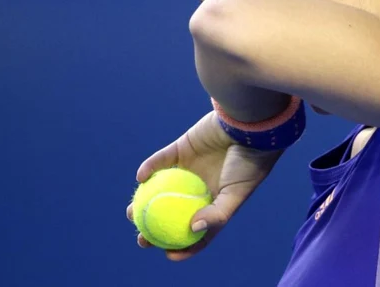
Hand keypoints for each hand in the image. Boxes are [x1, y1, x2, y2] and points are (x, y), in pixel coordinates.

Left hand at [127, 110, 282, 260]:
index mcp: (214, 202)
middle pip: (172, 211)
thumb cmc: (247, 164)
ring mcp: (189, 168)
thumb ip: (216, 214)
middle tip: (142, 237)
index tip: (167, 253)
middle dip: (155, 226)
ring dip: (145, 200)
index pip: (196, 229)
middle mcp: (199, 187)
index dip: (182, 244)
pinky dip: (149, 167)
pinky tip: (140, 178)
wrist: (248, 127)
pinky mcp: (182, 148)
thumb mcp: (236, 194)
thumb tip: (193, 228)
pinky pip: (161, 160)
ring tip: (131, 212)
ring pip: (161, 187)